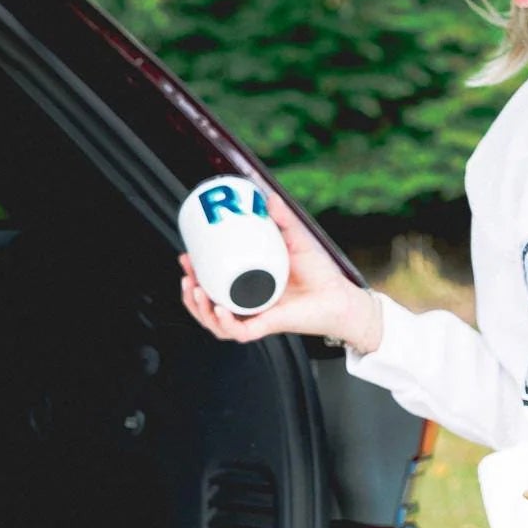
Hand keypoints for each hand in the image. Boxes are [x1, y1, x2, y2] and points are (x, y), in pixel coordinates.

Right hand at [177, 187, 383, 357]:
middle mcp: (248, 307)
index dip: (193, 274)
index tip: (186, 257)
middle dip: (190, 292)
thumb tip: (267, 195)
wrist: (341, 297)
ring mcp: (255, 318)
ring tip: (196, 289)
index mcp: (247, 289)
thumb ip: (283, 218)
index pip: (211, 286)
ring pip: (216, 322)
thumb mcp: (295, 239)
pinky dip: (224, 323)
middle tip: (187, 273)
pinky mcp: (266, 328)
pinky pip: (238, 331)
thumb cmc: (320, 274)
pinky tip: (218, 309)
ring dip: (199, 309)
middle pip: (207, 305)